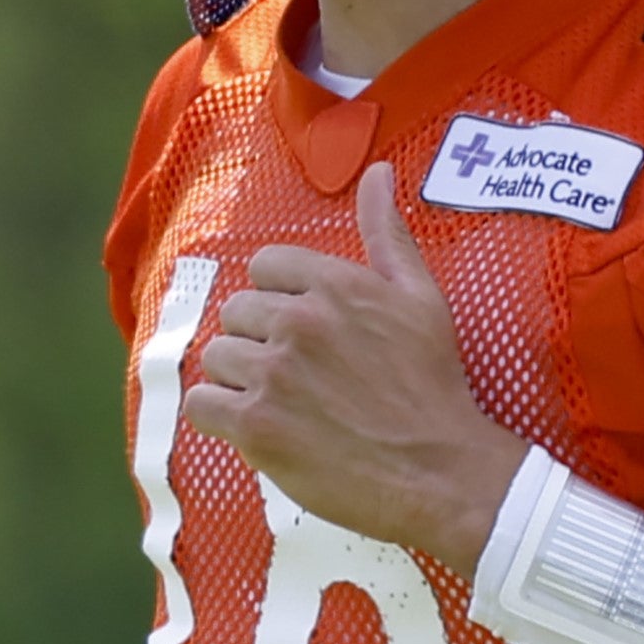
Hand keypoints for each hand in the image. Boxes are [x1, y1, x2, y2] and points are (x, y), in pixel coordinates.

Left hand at [183, 163, 528, 574]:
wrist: (441, 471)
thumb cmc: (434, 385)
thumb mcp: (421, 298)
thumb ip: (388, 233)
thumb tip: (377, 172)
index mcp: (334, 284)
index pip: (264, 267)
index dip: (279, 299)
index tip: (304, 330)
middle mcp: (298, 321)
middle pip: (236, 312)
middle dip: (259, 341)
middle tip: (297, 375)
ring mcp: (273, 374)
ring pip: (217, 356)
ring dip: (239, 380)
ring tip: (281, 403)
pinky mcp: (256, 425)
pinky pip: (202, 403)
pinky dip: (219, 417)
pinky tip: (254, 426)